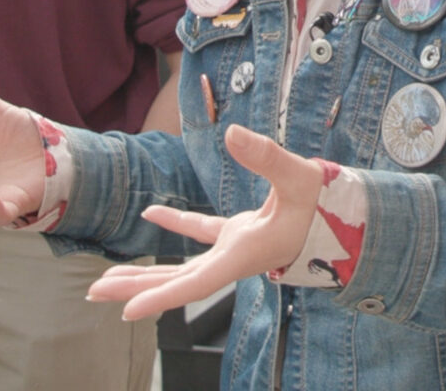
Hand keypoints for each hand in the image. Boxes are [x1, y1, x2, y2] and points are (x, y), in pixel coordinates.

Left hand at [86, 124, 323, 320]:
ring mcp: (235, 247)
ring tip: (108, 278)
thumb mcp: (299, 177)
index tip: (126, 311)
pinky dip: (175, 222)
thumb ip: (266, 156)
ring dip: (148, 271)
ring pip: (183, 265)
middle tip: (95, 294)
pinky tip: (151, 212)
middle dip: (137, 289)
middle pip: (178, 282)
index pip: (196, 283)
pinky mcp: (239, 233)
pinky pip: (200, 232)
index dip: (160, 298)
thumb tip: (231, 133)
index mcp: (244, 254)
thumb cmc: (328, 204)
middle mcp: (234, 258)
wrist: (350, 218)